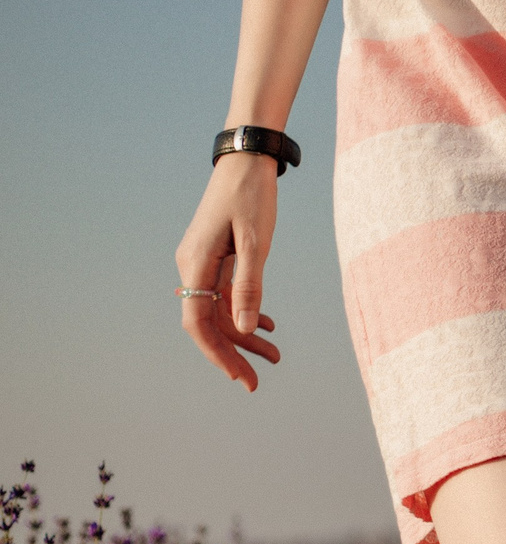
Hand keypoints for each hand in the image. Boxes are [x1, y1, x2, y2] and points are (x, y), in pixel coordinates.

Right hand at [175, 153, 283, 389]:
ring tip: (274, 356)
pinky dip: (246, 312)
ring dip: (244, 336)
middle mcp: (193, 266)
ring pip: (220, 311)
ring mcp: (203, 262)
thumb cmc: (252, 197)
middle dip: (232, 354)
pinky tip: (266, 327)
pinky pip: (225, 294)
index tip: (240, 378)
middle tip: (257, 382)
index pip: (199, 323)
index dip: (218, 354)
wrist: (247, 161)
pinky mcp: (216, 256)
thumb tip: (246, 330)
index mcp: (195, 265)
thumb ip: (250, 286)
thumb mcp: (256, 242)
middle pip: (208, 323)